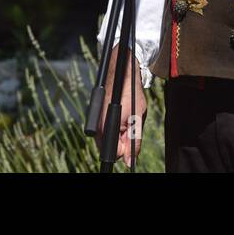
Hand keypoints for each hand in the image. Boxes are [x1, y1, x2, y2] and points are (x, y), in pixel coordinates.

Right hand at [99, 45, 146, 166]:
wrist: (122, 73)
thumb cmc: (130, 93)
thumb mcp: (138, 117)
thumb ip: (134, 140)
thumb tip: (130, 161)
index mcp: (107, 128)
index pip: (114, 153)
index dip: (125, 149)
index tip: (131, 136)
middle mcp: (97, 127)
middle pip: (110, 147)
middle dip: (122, 141)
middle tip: (130, 124)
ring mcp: (95, 123)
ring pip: (109, 139)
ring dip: (119, 133)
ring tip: (127, 116)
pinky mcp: (96, 118)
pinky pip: (106, 131)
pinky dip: (115, 127)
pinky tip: (121, 114)